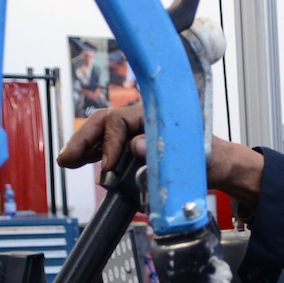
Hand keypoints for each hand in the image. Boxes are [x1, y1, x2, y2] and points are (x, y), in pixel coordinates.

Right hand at [56, 103, 265, 205]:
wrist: (217, 166)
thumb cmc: (211, 157)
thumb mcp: (196, 155)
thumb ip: (169, 150)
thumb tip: (137, 145)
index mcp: (154, 115)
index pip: (120, 121)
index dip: (110, 143)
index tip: (107, 167)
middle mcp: (141, 120)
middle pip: (103, 122)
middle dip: (83, 139)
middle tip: (66, 159)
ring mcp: (135, 134)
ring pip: (102, 133)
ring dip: (83, 147)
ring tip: (66, 161)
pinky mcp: (134, 149)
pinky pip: (108, 147)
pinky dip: (92, 155)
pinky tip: (79, 163)